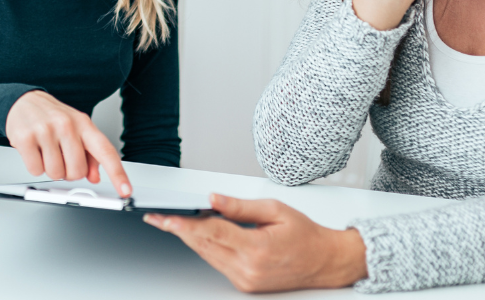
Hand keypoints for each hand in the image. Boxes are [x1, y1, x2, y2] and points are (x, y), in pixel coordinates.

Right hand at [4, 90, 130, 197]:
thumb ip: (90, 154)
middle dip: (69, 172)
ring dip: (51, 169)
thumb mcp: (77, 129)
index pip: (105, 151)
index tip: (125, 190)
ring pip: (56, 173)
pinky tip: (35, 151)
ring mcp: (46, 130)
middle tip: (61, 157)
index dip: (117, 173)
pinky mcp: (26, 138)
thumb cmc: (53, 117)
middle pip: (77, 171)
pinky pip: (36, 170)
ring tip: (46, 151)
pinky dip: (35, 166)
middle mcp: (67, 125)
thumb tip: (95, 177)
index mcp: (84, 124)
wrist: (24, 101)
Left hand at [144, 194, 367, 292]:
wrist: (325, 262)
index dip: (185, 225)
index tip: (166, 219)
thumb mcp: (275, 210)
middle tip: (159, 217)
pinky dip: (208, 247)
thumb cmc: (305, 235)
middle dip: (180, 230)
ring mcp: (245, 280)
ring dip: (191, 238)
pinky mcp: (244, 284)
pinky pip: (217, 263)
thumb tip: (213, 200)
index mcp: (257, 248)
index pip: (212, 233)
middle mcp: (248, 268)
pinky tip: (201, 234)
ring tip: (176, 221)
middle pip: (204, 245)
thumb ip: (240, 207)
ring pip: (207, 255)